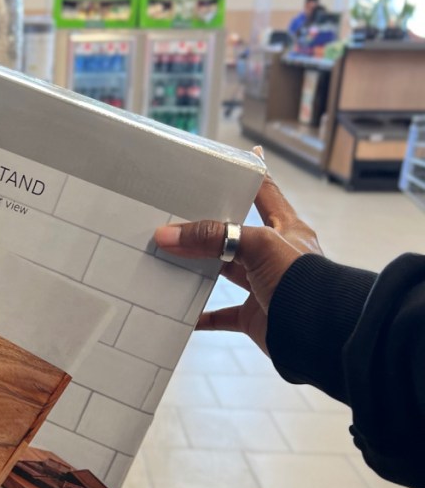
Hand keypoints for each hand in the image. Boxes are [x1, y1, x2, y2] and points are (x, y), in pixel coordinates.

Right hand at [153, 173, 321, 353]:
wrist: (319, 333)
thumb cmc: (304, 281)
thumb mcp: (258, 245)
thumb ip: (213, 237)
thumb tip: (168, 234)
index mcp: (285, 229)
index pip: (266, 193)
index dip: (255, 174)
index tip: (247, 155)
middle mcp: (274, 255)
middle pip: (234, 234)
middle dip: (208, 228)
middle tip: (180, 216)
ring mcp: (263, 286)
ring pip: (224, 272)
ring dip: (199, 269)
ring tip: (171, 259)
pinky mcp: (254, 315)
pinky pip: (222, 315)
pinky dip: (202, 316)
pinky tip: (184, 312)